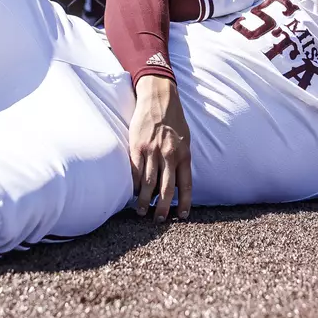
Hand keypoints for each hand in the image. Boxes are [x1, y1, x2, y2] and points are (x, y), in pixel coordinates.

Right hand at [128, 76, 191, 221]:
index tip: (182, 216)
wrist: (159, 97)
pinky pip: (134, 170)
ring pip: (148, 183)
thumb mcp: (185, 139)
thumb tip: (177, 180)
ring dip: (144, 200)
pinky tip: (131, 193)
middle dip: (163, 208)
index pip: (186, 184)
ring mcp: (152, 151)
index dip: (185, 202)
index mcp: (184, 154)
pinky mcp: (137, 146)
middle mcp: (169, 155)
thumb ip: (182, 159)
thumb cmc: (173, 120)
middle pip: (166, 188)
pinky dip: (133, 184)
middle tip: (159, 220)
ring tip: (140, 211)